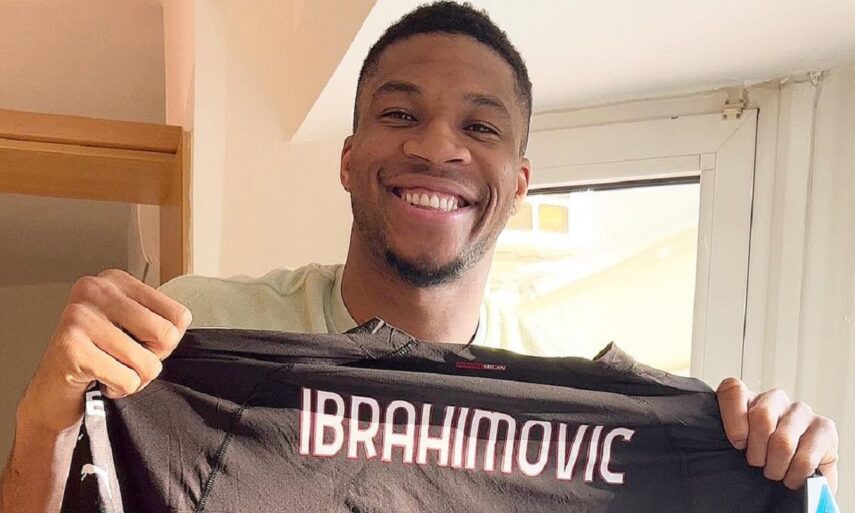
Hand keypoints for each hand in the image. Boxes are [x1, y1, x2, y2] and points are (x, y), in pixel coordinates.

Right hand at [16, 269, 191, 433]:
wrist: (54, 388)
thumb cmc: (100, 355)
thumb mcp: (134, 328)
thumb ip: (160, 322)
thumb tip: (178, 331)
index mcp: (116, 280)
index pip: (179, 316)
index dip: (167, 341)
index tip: (140, 343)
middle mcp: (96, 290)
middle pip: (166, 336)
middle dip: (153, 359)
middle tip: (127, 360)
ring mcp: (80, 317)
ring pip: (148, 362)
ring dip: (135, 379)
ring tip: (112, 371)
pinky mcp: (71, 347)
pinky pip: (127, 380)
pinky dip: (119, 389)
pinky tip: (100, 380)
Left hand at [716, 378, 838, 492]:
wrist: (793, 476)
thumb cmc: (760, 458)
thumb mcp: (735, 446)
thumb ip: (722, 436)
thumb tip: (717, 441)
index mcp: (746, 398)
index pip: (732, 389)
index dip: (733, 418)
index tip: (737, 443)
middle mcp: (774, 399)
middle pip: (762, 417)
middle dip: (757, 452)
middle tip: (757, 464)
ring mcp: (800, 410)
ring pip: (783, 441)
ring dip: (776, 466)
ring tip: (774, 472)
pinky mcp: (825, 427)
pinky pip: (805, 457)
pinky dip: (795, 474)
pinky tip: (791, 477)